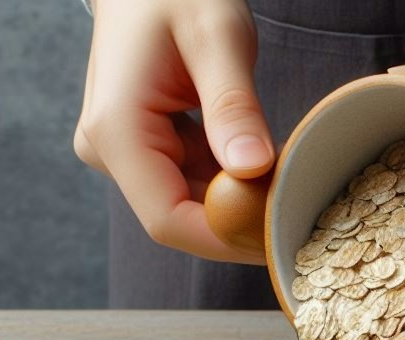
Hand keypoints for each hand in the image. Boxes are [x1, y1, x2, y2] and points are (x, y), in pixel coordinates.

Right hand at [74, 0, 273, 262]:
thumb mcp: (216, 34)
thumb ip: (233, 105)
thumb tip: (254, 170)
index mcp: (116, 129)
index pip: (168, 219)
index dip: (225, 239)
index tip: (278, 237)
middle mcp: (109, 150)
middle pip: (177, 217)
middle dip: (237, 221)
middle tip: (295, 211)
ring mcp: (122, 152)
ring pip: (186, 203)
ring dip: (235, 201)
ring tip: (283, 184)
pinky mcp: (140, 148)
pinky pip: (186, 181)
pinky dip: (226, 180)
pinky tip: (259, 166)